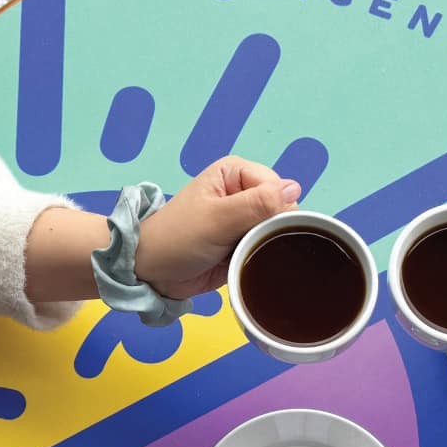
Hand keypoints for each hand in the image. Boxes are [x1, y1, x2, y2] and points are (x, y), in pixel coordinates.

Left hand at [134, 155, 300, 298]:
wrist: (151, 272)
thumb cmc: (177, 238)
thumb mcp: (218, 218)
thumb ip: (257, 203)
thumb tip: (295, 188)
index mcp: (235, 173)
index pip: (278, 187)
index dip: (276, 209)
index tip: (257, 229)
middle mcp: (243, 193)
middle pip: (282, 209)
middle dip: (273, 229)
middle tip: (252, 245)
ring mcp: (244, 220)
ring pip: (277, 230)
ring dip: (269, 245)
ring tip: (250, 256)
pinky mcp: (243, 244)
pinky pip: (267, 248)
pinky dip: (264, 257)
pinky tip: (254, 265)